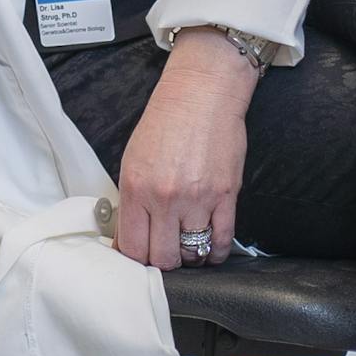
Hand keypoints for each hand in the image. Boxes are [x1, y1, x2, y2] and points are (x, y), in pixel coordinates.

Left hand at [113, 32, 257, 269]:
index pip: (132, 247)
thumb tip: (130, 238)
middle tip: (166, 253)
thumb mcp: (132, 160)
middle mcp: (165, 198)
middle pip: (162, 258)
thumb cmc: (166, 122)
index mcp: (137, 188)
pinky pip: (221, 240)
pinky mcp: (226, 195)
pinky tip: (210, 250)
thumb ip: (131, 202)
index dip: (136, 260)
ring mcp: (198, 199)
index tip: (141, 258)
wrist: (201, 93)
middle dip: (163, 262)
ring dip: (190, 256)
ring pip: (192, 253)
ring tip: (188, 248)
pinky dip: (215, 253)